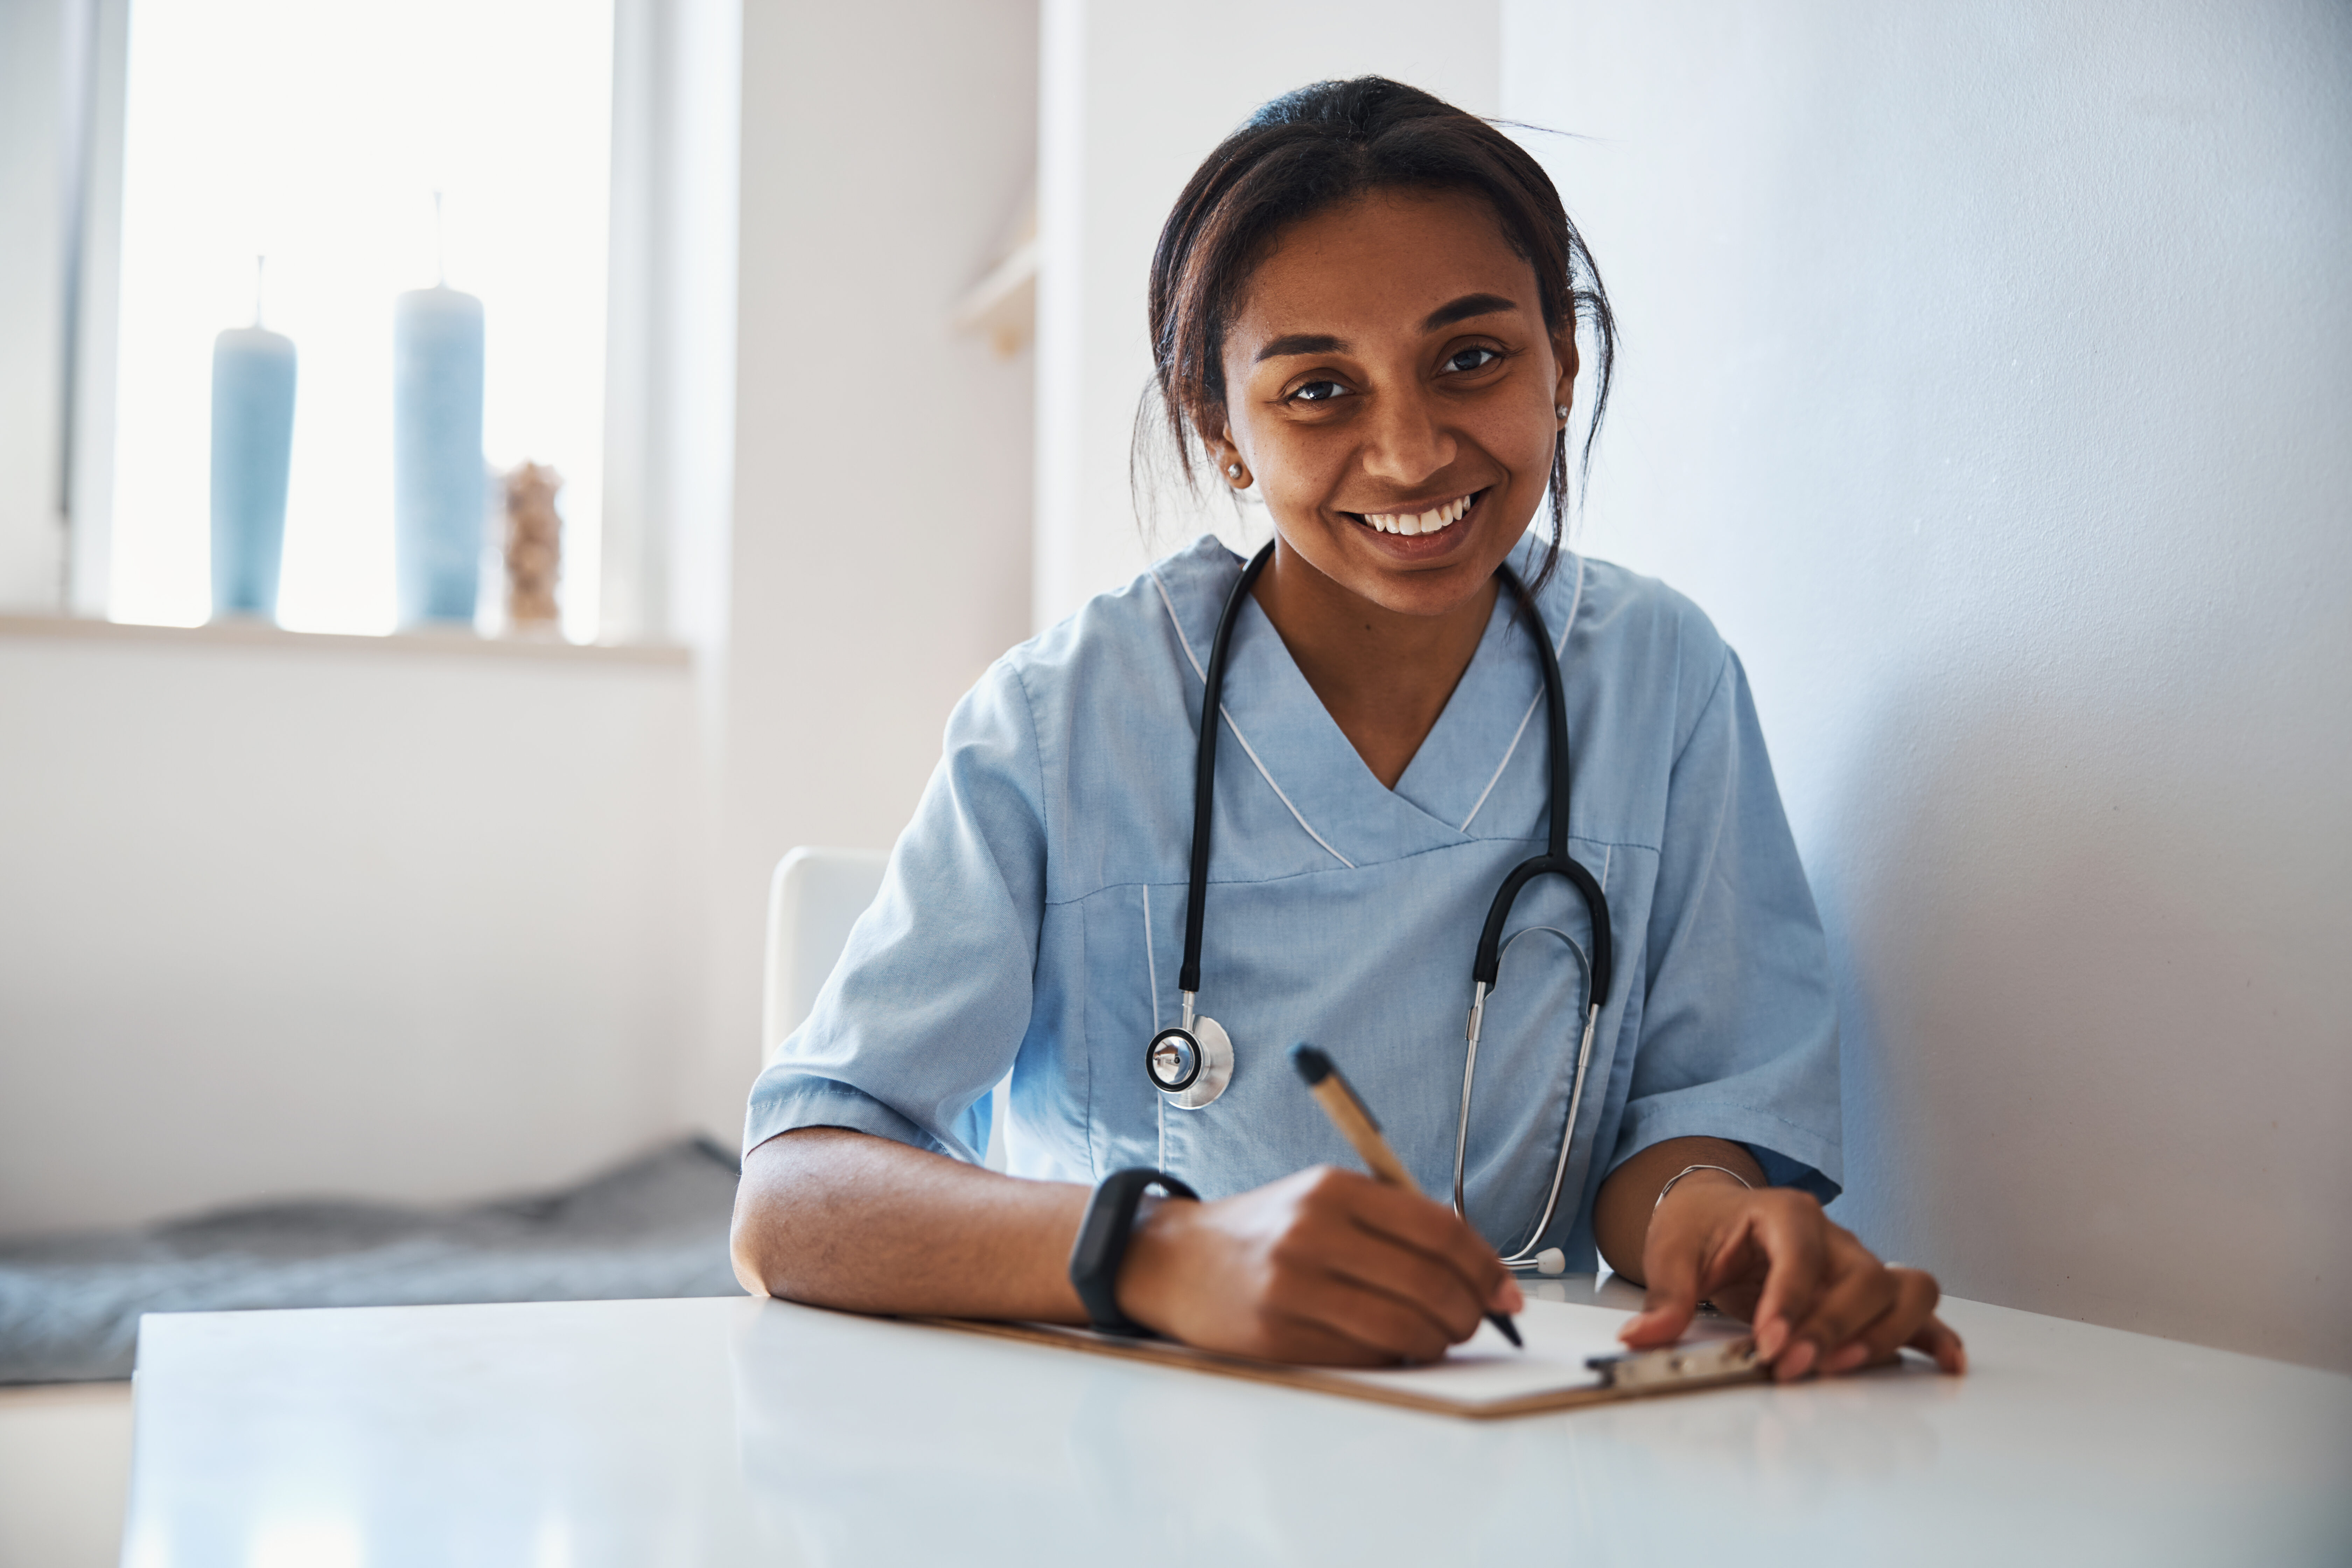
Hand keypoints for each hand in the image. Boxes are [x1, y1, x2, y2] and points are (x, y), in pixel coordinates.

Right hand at [1114, 1165, 1523, 1364]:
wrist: (1177, 1262)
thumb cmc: (1267, 1230)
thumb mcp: (1324, 1197)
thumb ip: (1396, 1220)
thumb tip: (1480, 1272)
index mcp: (1331, 1189)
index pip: (1437, 1228)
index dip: (1486, 1265)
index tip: (1507, 1291)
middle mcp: (1312, 1234)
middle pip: (1429, 1282)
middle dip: (1470, 1311)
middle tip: (1478, 1320)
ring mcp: (1292, 1288)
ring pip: (1404, 1328)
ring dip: (1438, 1340)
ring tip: (1438, 1336)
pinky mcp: (1278, 1338)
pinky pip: (1365, 1358)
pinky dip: (1394, 1358)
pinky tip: (1391, 1347)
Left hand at [1620, 1174, 1966, 1379]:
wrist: (1715, 1214)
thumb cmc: (1699, 1228)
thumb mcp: (1671, 1251)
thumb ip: (1664, 1296)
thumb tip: (1643, 1336)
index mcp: (1785, 1213)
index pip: (1801, 1252)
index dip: (1791, 1300)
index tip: (1770, 1343)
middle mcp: (1834, 1236)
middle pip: (1862, 1276)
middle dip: (1832, 1327)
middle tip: (1793, 1368)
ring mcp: (1858, 1264)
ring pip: (1902, 1290)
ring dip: (1883, 1335)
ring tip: (1844, 1370)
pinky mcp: (1869, 1296)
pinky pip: (1915, 1310)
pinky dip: (1932, 1337)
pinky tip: (1944, 1364)